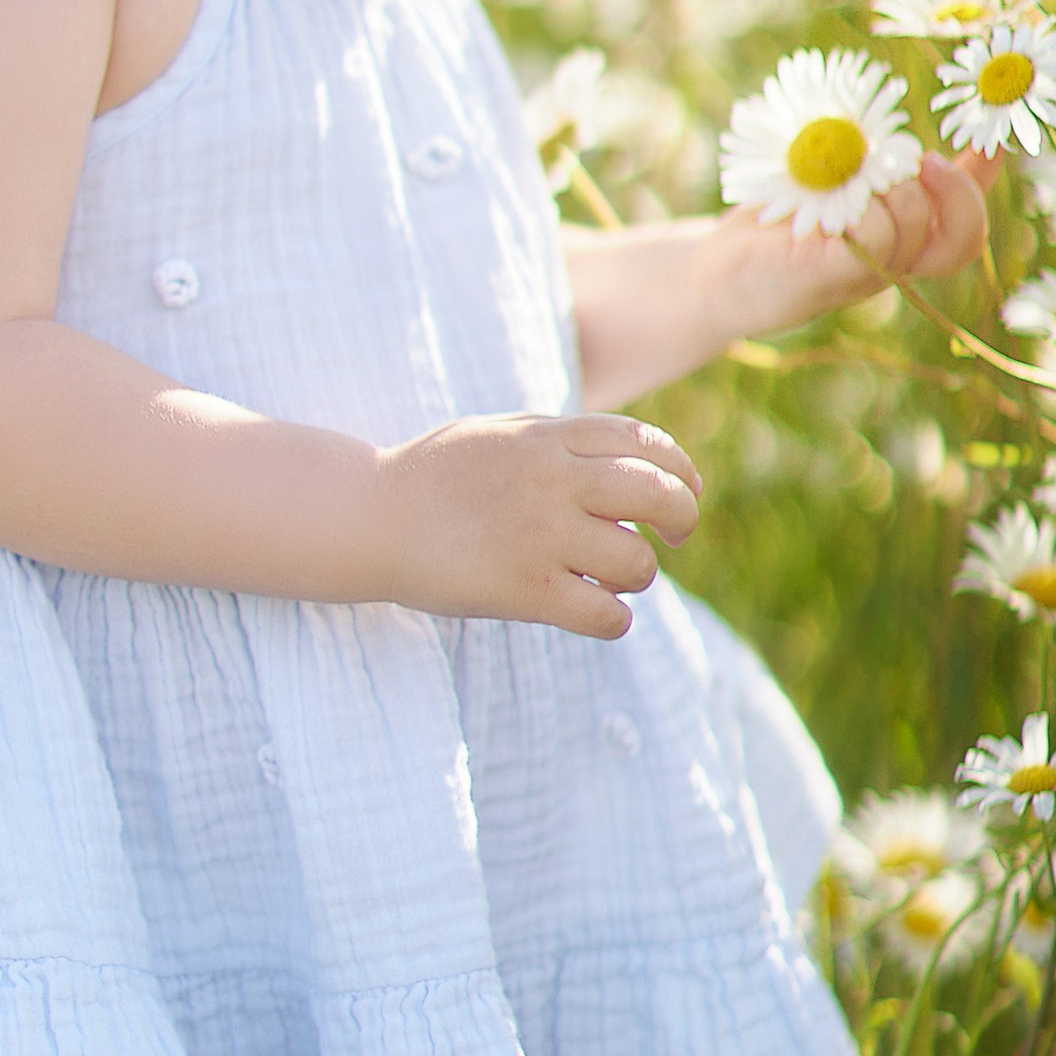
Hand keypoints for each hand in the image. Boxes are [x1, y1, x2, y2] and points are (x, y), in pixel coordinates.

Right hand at [369, 410, 702, 638]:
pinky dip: (612, 620)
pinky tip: (591, 611)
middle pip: (660, 496)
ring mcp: (539, 536)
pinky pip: (605, 616)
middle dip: (682, 519)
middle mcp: (552, 481)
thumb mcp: (502, 435)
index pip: (647, 442)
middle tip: (674, 537)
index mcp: (549, 438)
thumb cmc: (434, 476)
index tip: (685, 490)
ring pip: (636, 563)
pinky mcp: (523, 590)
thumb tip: (634, 462)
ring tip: (608, 578)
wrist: (370, 516)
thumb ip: (564, 441)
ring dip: (636, 576)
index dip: (681, 469)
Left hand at [719, 150, 998, 340]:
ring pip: (912, 224)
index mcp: (901, 241)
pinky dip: (859, 206)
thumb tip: (910, 134)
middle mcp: (893, 264)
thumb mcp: (827, 181)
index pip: (963, 222)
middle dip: (958, 190)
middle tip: (922, 157)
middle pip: (962, 239)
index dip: (983, 182)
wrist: (711, 277)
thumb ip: (870, 163)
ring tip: (848, 167)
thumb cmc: (774, 223)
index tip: (988, 140)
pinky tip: (825, 195)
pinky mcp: (828, 275)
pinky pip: (872, 236)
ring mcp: (864, 275)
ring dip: (889, 183)